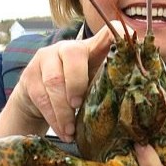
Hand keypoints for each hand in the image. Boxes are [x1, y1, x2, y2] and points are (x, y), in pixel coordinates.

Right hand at [0, 21, 124, 141]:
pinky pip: (41, 97)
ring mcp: (44, 59)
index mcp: (89, 48)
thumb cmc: (74, 91)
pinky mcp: (28, 75)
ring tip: (72, 130)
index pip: (106, 33)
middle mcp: (65, 47)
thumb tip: (137, 92)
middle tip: (81, 106)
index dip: (117, 34)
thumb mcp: (94, 85)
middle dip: (78, 84)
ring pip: (54, 81)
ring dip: (65, 110)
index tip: (126, 47)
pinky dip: (54, 118)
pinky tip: (63, 132)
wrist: (36, 100)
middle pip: (73, 55)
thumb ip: (108, 83)